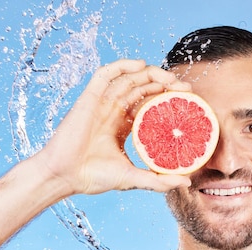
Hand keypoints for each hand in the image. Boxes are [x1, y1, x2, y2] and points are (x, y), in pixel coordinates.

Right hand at [34, 59, 192, 194]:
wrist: (65, 176)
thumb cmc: (93, 177)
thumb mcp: (132, 177)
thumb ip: (158, 180)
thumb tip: (186, 182)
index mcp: (122, 126)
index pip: (148, 105)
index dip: (166, 100)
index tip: (187, 102)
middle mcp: (112, 111)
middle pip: (141, 89)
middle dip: (164, 84)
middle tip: (185, 89)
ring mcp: (101, 103)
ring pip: (128, 79)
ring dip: (150, 74)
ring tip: (170, 79)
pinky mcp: (89, 98)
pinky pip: (105, 74)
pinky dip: (122, 65)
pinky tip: (141, 66)